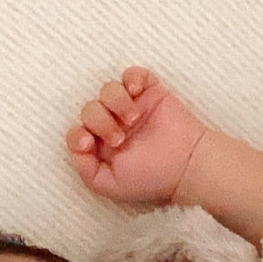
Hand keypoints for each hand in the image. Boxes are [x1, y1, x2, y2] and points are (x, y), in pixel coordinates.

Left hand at [66, 67, 206, 205]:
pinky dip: (131, 79)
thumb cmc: (151, 177)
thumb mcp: (111, 186)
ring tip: (133, 119)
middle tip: (119, 138)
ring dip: (115, 101)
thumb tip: (76, 148)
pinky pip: (132, 74)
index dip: (77, 134)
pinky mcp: (150, 92)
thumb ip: (86, 171)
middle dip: (99, 121)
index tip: (88, 142)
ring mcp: (132, 107)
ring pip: (107, 89)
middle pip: (89, 109)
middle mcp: (114, 126)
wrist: (186, 164)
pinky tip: (136, 92)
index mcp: (102, 148)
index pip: (76, 132)